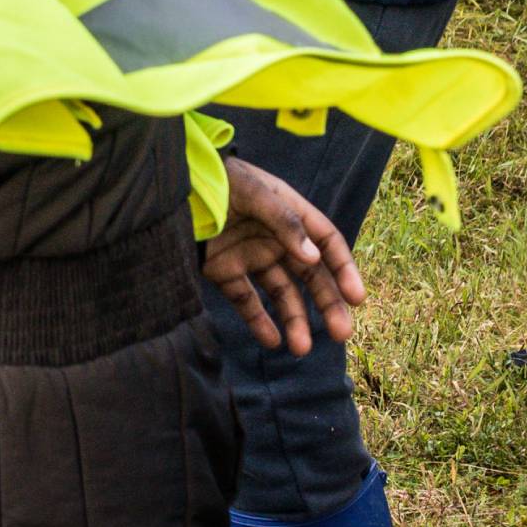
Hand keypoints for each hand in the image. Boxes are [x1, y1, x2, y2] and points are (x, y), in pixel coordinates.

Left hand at [204, 156, 364, 355]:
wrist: (170, 186)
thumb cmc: (216, 179)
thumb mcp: (252, 191)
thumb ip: (283, 221)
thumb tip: (313, 257)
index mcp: (289, 212)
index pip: (326, 242)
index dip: (344, 269)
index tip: (356, 298)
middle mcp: (275, 237)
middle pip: (310, 275)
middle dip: (328, 303)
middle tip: (342, 333)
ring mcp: (251, 255)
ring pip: (282, 293)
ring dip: (295, 321)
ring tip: (301, 348)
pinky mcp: (225, 271)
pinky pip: (247, 301)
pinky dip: (260, 322)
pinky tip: (272, 341)